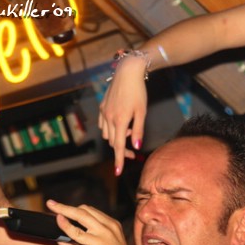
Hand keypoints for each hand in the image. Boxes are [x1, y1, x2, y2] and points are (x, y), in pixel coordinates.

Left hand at [45, 200, 139, 244]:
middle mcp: (109, 225)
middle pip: (85, 209)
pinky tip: (58, 221)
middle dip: (66, 206)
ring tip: (52, 207)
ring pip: (80, 214)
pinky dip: (65, 226)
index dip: (75, 210)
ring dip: (64, 210)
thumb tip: (59, 240)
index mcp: (111, 225)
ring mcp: (104, 232)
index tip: (63, 208)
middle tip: (52, 204)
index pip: (91, 212)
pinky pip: (76, 232)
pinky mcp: (97, 241)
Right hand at [98, 57, 147, 174]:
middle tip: (133, 153)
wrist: (128, 72)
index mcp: (120, 121)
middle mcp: (109, 118)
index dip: (119, 160)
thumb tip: (136, 147)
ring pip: (107, 134)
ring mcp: (104, 112)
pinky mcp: (102, 107)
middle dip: (121, 150)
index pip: (118, 146)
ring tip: (130, 131)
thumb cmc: (138, 92)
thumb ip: (139, 130)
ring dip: (117, 138)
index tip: (117, 172)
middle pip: (113, 142)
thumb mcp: (142, 112)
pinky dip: (111, 129)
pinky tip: (120, 124)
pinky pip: (103, 125)